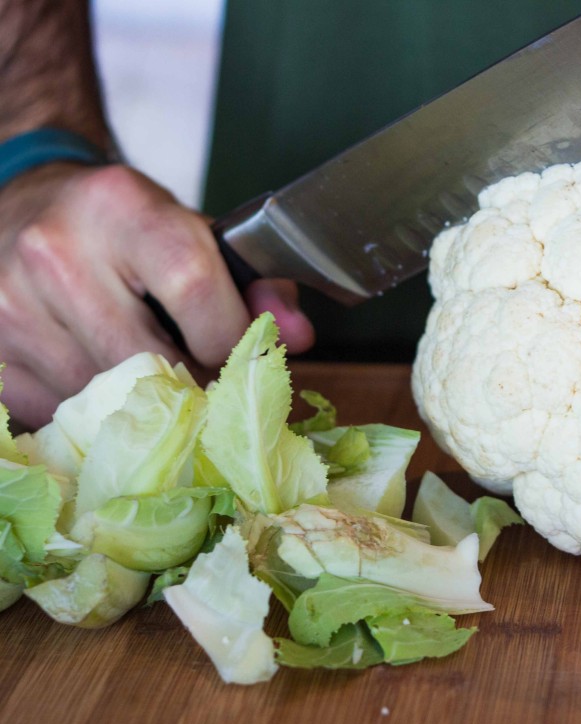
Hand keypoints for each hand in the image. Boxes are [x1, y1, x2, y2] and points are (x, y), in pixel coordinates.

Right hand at [0, 163, 314, 427]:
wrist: (28, 203)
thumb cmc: (126, 226)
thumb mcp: (194, 234)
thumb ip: (257, 284)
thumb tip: (298, 337)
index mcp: (122, 207)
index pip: (195, 289)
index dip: (228, 337)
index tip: (234, 350)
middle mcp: (56, 249)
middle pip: (148, 357)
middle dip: (190, 383)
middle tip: (201, 380)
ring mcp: (10, 302)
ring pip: (103, 396)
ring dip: (139, 401)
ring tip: (149, 373)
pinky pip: (56, 410)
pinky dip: (89, 409)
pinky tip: (99, 376)